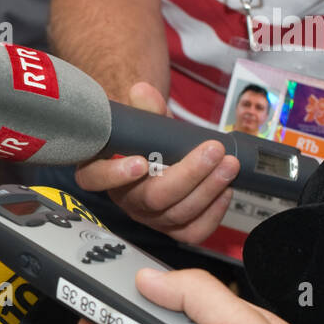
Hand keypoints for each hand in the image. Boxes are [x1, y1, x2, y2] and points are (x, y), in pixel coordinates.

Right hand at [74, 83, 239, 243]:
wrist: (165, 153)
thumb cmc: (150, 137)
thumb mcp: (146, 118)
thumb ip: (144, 106)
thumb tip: (142, 91)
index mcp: (104, 170)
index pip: (95, 179)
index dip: (115, 175)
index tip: (140, 162)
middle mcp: (125, 199)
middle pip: (150, 198)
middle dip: (187, 175)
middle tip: (212, 151)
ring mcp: (149, 217)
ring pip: (176, 214)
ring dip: (208, 189)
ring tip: (229, 164)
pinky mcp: (173, 228)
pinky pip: (193, 231)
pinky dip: (214, 212)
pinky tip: (226, 189)